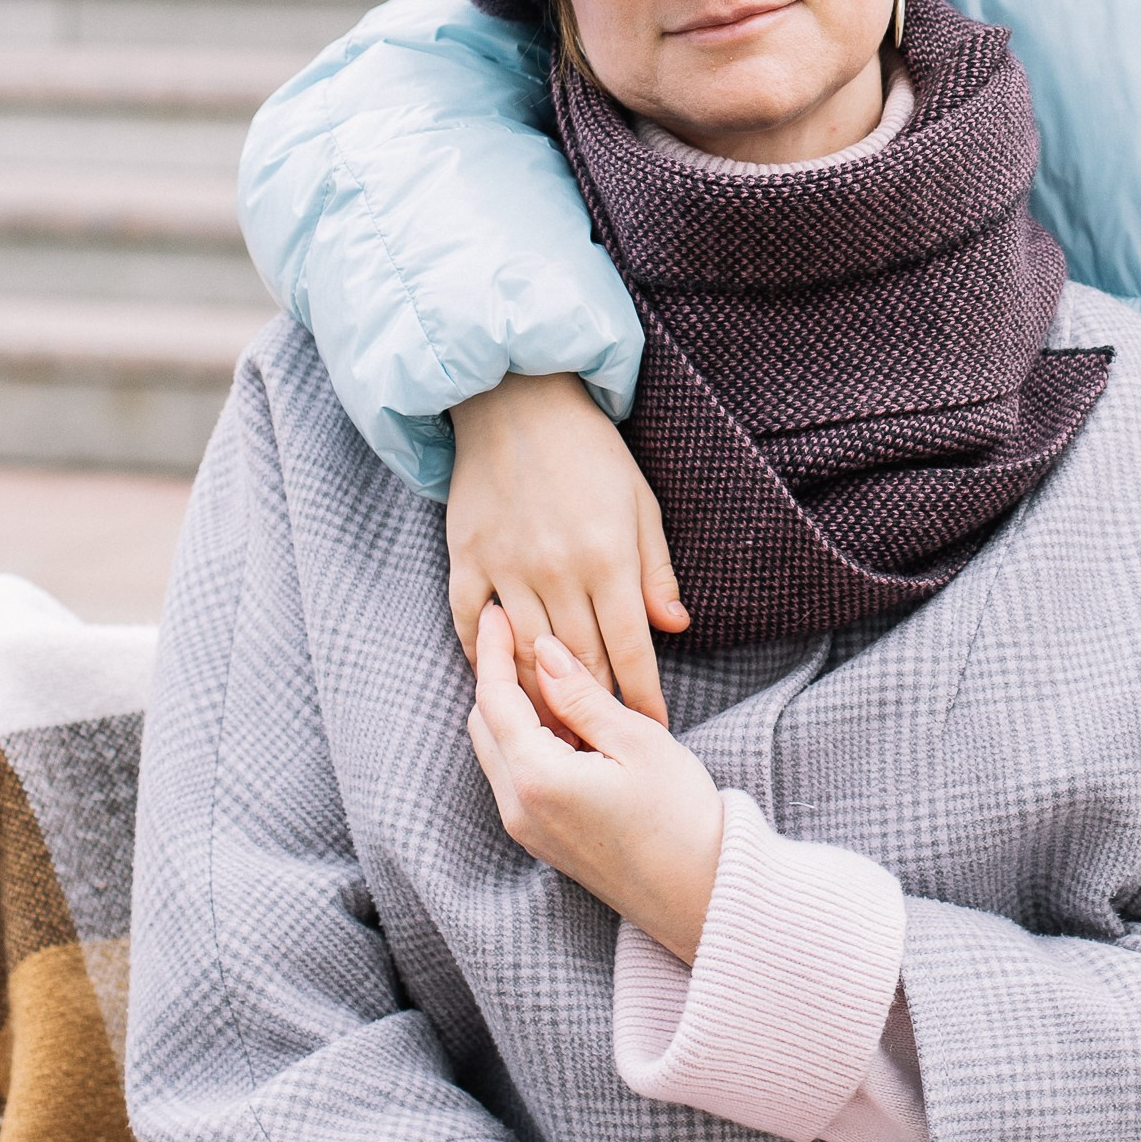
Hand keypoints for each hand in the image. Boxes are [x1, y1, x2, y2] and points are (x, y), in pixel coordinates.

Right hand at [449, 373, 687, 726]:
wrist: (516, 398)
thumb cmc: (590, 451)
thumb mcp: (640, 503)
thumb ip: (655, 570)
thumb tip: (674, 629)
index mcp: (608, 557)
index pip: (629, 648)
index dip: (643, 694)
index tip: (653, 726)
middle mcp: (556, 570)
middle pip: (579, 661)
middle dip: (596, 708)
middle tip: (607, 743)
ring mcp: (506, 566)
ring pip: (524, 653)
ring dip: (542, 696)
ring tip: (559, 730)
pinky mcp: (466, 557)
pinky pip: (471, 622)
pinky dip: (485, 656)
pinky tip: (500, 679)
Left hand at [467, 607, 722, 961]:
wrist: (703, 895)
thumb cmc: (682, 817)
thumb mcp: (638, 741)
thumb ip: (583, 695)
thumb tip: (545, 651)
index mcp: (537, 778)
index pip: (495, 699)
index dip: (494, 650)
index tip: (499, 612)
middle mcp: (517, 807)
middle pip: (484, 724)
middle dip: (496, 676)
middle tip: (523, 634)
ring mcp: (526, 828)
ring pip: (495, 751)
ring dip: (510, 709)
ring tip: (548, 673)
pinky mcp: (541, 840)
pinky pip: (514, 775)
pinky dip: (524, 740)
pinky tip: (562, 721)